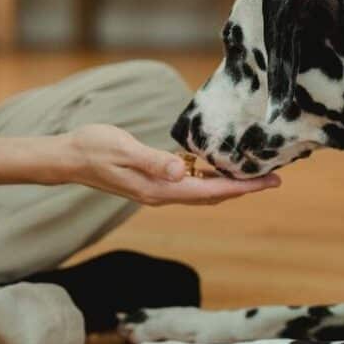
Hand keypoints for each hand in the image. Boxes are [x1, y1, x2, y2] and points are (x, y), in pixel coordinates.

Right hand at [61, 124, 280, 205]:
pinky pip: (189, 185)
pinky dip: (209, 179)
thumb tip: (181, 170)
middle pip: (213, 195)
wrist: (69, 157)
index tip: (270, 182)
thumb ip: (153, 160)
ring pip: (202, 192)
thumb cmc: (94, 148)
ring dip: (229, 185)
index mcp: (159, 188)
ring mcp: (157, 190)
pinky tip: (217, 167)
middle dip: (244, 189)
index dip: (243, 188)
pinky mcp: (152, 182)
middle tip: (274, 179)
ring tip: (253, 175)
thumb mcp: (124, 149)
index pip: (211, 191)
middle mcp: (162, 194)